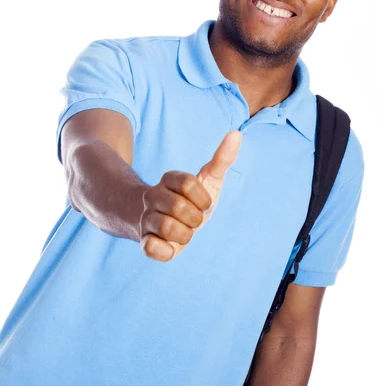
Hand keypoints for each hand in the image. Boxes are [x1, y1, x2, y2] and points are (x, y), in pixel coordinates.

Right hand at [139, 130, 241, 260]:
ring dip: (186, 235)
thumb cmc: (193, 201)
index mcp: (169, 179)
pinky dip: (167, 250)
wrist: (166, 225)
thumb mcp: (209, 180)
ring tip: (184, 233)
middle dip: (195, 218)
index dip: (202, 198)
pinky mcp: (144, 241)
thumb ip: (222, 159)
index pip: (187, 183)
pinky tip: (170, 245)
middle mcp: (153, 196)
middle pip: (178, 206)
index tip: (204, 204)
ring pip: (167, 227)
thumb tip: (236, 135)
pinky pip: (152, 248)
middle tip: (194, 220)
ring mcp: (146, 218)